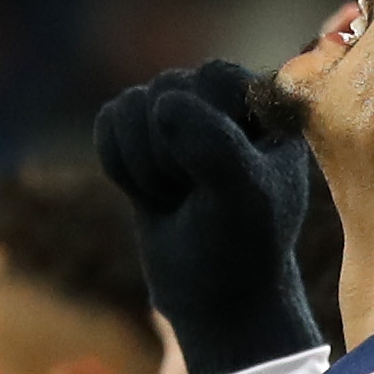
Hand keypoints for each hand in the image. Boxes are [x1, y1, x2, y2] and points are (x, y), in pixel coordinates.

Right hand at [93, 59, 324, 373]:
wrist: (217, 298)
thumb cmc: (243, 246)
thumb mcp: (245, 197)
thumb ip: (215, 146)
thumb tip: (162, 104)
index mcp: (266, 106)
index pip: (213, 76)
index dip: (206, 128)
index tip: (224, 178)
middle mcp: (224, 103)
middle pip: (166, 87)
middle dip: (170, 153)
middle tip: (197, 197)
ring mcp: (181, 119)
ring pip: (131, 104)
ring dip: (144, 164)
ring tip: (177, 198)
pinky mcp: (143, 139)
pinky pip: (108, 122)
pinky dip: (119, 165)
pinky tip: (151, 194)